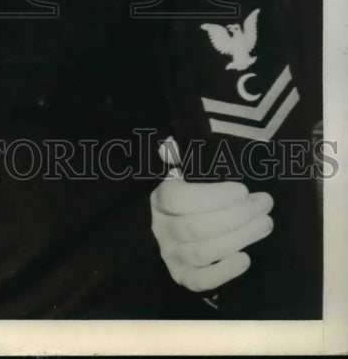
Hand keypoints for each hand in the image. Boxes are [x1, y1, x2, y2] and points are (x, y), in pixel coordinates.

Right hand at [150, 137, 274, 292]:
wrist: (178, 232)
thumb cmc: (189, 197)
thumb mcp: (183, 174)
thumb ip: (178, 157)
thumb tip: (170, 145)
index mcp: (160, 199)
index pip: (179, 199)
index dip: (212, 196)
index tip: (242, 189)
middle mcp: (161, 229)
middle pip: (196, 226)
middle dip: (236, 215)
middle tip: (264, 204)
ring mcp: (171, 255)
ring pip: (202, 251)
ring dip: (238, 238)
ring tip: (265, 224)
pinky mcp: (184, 277)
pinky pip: (201, 280)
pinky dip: (224, 271)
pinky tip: (246, 258)